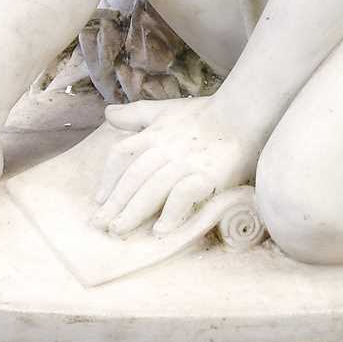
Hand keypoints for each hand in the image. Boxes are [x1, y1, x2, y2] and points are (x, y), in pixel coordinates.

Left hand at [91, 95, 261, 236]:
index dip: (109, 179)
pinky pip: (184, 195)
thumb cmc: (203, 114)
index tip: (100, 200)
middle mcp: (165, 148)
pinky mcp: (207, 175)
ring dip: (135, 211)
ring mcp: (186, 162)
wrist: (242, 113)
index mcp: (154, 133)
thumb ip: (136, 114)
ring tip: (120, 230)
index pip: (122, 155)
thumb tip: (108, 113)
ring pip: (153, 188)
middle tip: (101, 225)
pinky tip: (161, 231)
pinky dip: (171, 213)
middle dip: (116, 202)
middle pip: (134, 177)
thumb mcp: (165, 110)